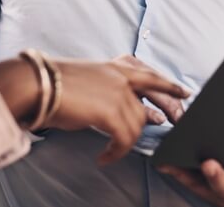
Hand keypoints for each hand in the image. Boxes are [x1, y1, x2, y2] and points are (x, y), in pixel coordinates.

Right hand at [45, 59, 189, 164]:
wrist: (38, 84)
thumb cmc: (53, 85)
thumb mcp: (89, 82)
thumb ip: (111, 92)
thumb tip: (126, 113)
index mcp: (116, 66)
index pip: (150, 74)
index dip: (169, 85)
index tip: (184, 93)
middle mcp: (121, 76)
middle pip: (153, 98)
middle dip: (166, 112)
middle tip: (174, 124)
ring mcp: (119, 92)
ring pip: (137, 124)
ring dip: (125, 143)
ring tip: (111, 152)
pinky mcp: (112, 111)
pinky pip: (125, 138)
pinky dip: (116, 152)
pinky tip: (104, 157)